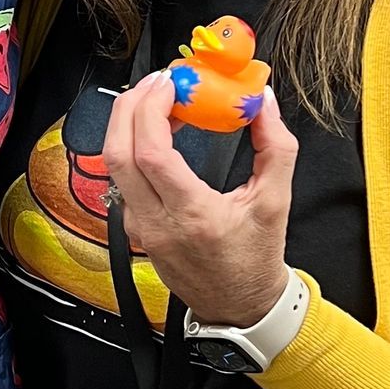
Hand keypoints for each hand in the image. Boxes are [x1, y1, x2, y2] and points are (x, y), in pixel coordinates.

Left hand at [103, 73, 297, 328]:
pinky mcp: (134, 228)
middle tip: (158, 81)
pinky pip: (121, 178)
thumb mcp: (276, 200)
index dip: (152, 110)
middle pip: (118, 153)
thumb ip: (275, 146)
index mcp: (193, 215)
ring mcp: (139, 227)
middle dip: (131, 106)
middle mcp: (157, 222)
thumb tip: (261, 100)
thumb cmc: (256, 257)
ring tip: (158, 100)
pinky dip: (132, 145)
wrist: (239, 306)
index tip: (171, 83)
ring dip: (128, 124)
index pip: (151, 154)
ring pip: (112, 165)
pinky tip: (156, 131)